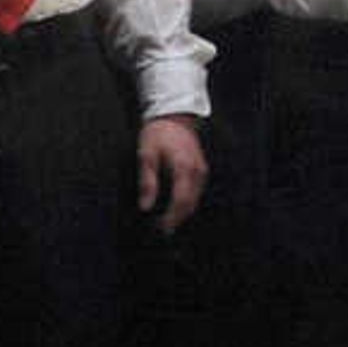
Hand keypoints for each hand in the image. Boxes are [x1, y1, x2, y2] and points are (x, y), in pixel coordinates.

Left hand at [136, 114, 206, 231]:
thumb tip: (145, 206)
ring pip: (195, 199)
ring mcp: (202, 170)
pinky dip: (187, 201)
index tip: (161, 228)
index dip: (171, 217)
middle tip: (163, 230)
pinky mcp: (201, 168)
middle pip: (190, 203)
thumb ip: (147, 182)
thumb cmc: (157, 134)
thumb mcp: (146, 155)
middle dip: (177, 218)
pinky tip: (176, 206)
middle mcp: (197, 171)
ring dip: (183, 212)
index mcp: (183, 168)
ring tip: (168, 222)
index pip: (180, 201)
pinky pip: (196, 191)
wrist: (173, 116)